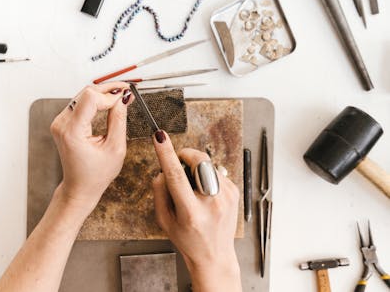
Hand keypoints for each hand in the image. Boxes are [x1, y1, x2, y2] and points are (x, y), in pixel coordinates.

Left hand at [50, 83, 133, 213]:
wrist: (79, 187)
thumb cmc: (96, 174)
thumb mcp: (115, 148)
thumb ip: (119, 120)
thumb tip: (124, 98)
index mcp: (72, 132)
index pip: (90, 98)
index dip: (110, 95)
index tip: (126, 97)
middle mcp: (62, 124)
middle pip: (86, 93)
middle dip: (108, 90)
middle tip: (128, 90)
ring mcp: (60, 122)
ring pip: (83, 95)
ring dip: (103, 93)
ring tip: (122, 95)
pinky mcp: (63, 122)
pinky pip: (80, 103)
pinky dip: (96, 100)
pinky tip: (109, 102)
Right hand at [151, 130, 241, 291]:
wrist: (215, 255)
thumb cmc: (187, 239)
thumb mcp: (164, 220)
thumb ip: (159, 192)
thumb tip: (163, 168)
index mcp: (191, 213)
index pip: (176, 176)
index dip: (166, 154)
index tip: (159, 137)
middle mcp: (212, 203)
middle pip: (199, 161)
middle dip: (185, 154)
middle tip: (178, 162)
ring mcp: (227, 197)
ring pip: (207, 164)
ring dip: (196, 168)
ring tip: (193, 188)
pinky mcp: (235, 192)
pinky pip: (216, 171)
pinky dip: (206, 175)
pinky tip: (205, 193)